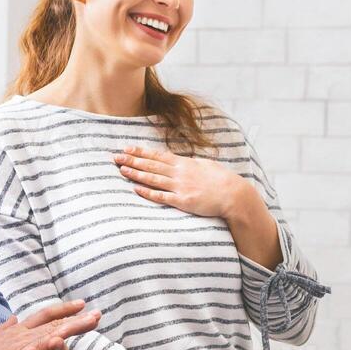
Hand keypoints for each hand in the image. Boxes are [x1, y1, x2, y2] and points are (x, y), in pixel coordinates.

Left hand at [115, 145, 257, 220]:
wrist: (234, 195)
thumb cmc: (222, 180)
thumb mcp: (206, 165)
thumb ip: (192, 163)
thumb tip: (183, 161)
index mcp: (185, 163)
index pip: (158, 156)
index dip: (141, 152)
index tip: (127, 148)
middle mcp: (180, 173)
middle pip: (151, 165)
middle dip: (132, 160)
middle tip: (116, 156)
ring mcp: (180, 187)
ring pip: (153, 179)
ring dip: (136, 174)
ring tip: (121, 169)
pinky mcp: (183, 201)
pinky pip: (162, 197)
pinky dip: (148, 193)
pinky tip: (136, 189)